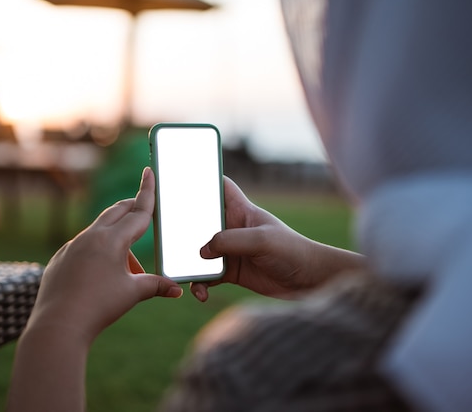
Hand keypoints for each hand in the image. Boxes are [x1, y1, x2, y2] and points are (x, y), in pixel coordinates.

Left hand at [26, 167, 181, 345]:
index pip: (137, 211)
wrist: (58, 325)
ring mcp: (71, 246)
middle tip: (144, 207)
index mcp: (111, 240)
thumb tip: (178, 290)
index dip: (147, 191)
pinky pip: (83, 247)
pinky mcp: (60, 259)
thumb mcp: (133, 293)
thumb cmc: (98, 307)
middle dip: (132, 208)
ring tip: (129, 270)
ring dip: (117, 240)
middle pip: (116, 212)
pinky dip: (98, 252)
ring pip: (100, 232)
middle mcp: (90, 237)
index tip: (149, 171)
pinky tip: (101, 274)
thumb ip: (156, 285)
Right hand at [191, 177, 363, 301]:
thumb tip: (200, 252)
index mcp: (241, 209)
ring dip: (188, 262)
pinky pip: (206, 277)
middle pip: (199, 221)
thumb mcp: (261, 240)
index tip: (178, 177)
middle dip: (181, 228)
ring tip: (181, 272)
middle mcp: (232, 227)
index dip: (201, 179)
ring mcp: (230, 250)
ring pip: (198, 251)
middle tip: (162, 234)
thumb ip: (229, 241)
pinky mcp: (231, 272)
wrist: (309, 281)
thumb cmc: (292, 251)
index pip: (219, 186)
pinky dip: (200, 284)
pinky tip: (201, 294)